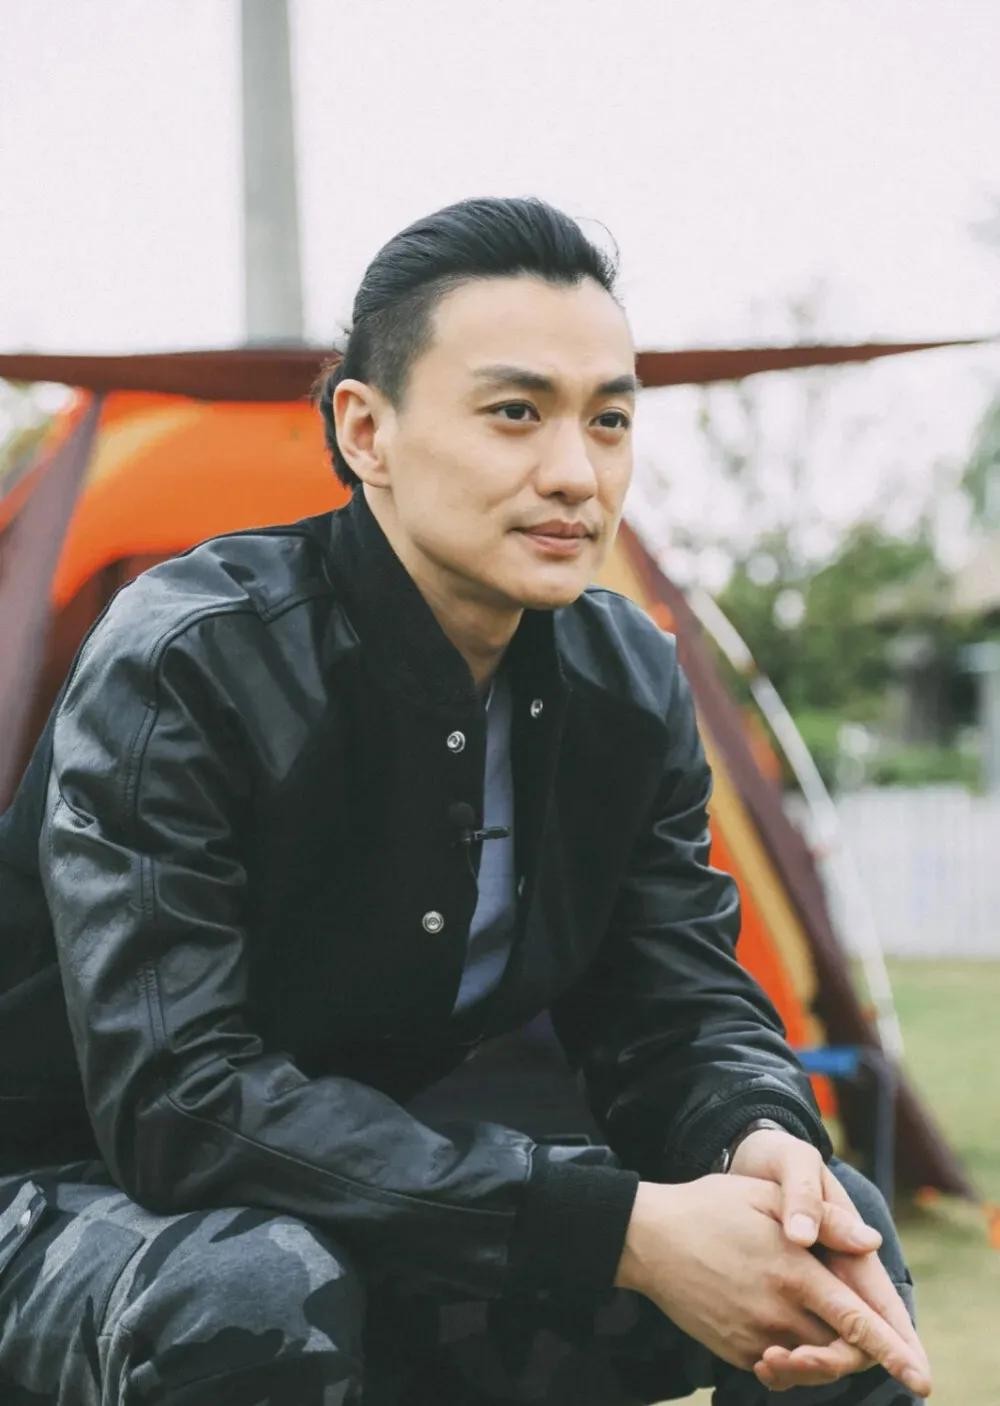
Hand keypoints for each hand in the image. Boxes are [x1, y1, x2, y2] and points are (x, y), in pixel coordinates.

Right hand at [613, 1175, 929, 1395]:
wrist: (647, 1239)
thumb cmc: (710, 1207)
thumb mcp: (765, 1196)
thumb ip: (823, 1218)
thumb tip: (870, 1242)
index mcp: (793, 1272)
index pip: (856, 1322)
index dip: (892, 1350)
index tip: (919, 1376)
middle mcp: (778, 1312)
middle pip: (839, 1351)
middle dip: (859, 1351)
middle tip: (864, 1337)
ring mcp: (753, 1336)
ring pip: (810, 1362)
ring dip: (824, 1353)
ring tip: (820, 1330)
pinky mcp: (734, 1350)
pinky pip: (777, 1364)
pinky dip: (790, 1353)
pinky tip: (781, 1327)